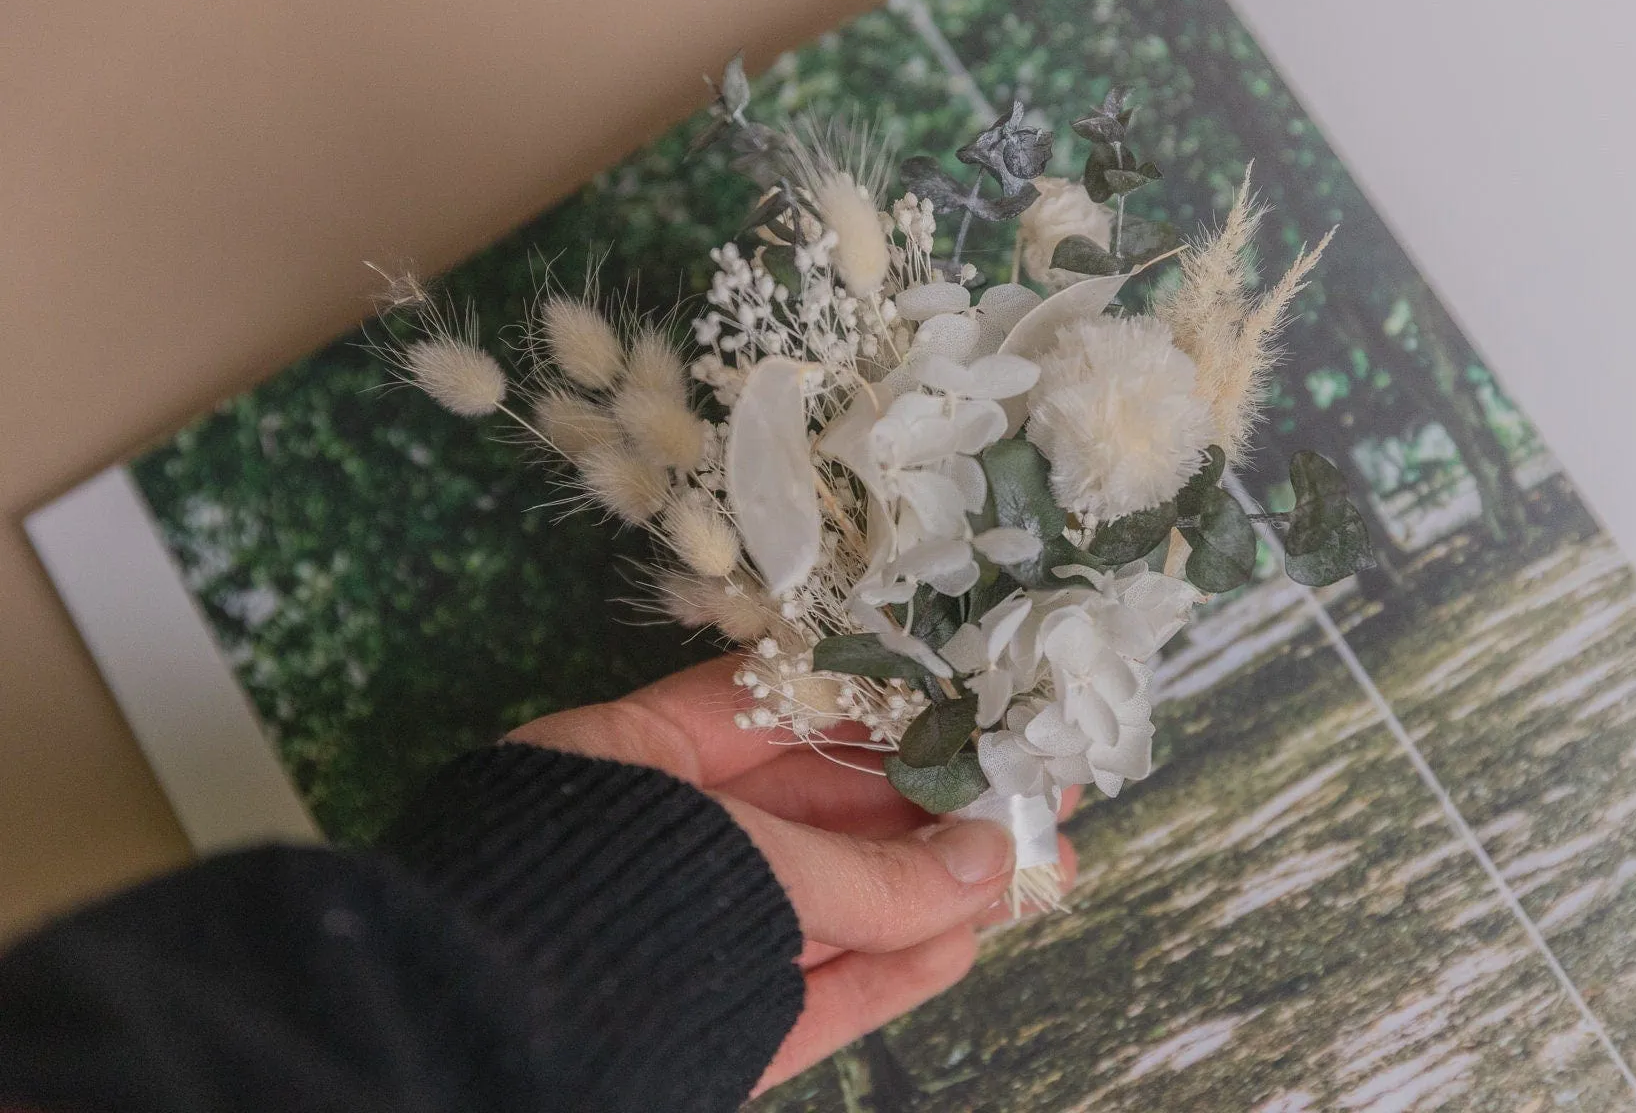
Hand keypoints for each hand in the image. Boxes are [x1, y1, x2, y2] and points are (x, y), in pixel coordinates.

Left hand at [507, 656, 1077, 1094]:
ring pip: (830, 907)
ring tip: (1037, 870)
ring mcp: (683, 935)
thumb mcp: (742, 861)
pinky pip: (812, 992)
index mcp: (634, 761)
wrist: (473, 1055)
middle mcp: (661, 842)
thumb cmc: (588, 905)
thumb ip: (866, 871)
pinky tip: (965, 944)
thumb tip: (990, 857)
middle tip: (1037, 795)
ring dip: (935, 892)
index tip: (975, 706)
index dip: (886, 709)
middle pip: (822, 815)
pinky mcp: (706, 1023)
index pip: (780, 713)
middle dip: (933, 808)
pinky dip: (889, 973)